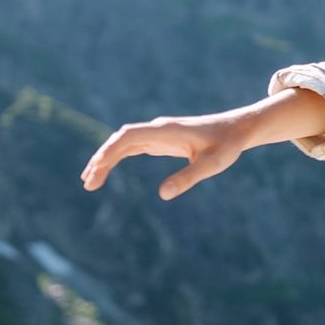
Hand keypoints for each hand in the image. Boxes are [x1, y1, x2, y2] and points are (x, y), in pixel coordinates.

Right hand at [81, 115, 246, 200]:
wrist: (236, 129)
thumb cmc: (226, 145)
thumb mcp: (212, 165)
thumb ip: (188, 178)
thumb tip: (162, 194)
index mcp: (166, 130)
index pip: (129, 136)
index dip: (110, 151)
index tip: (97, 168)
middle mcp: (157, 129)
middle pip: (120, 140)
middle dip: (101, 158)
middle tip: (87, 182)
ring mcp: (157, 134)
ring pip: (123, 143)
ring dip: (105, 159)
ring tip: (89, 181)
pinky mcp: (160, 140)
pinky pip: (132, 147)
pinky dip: (117, 158)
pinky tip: (106, 170)